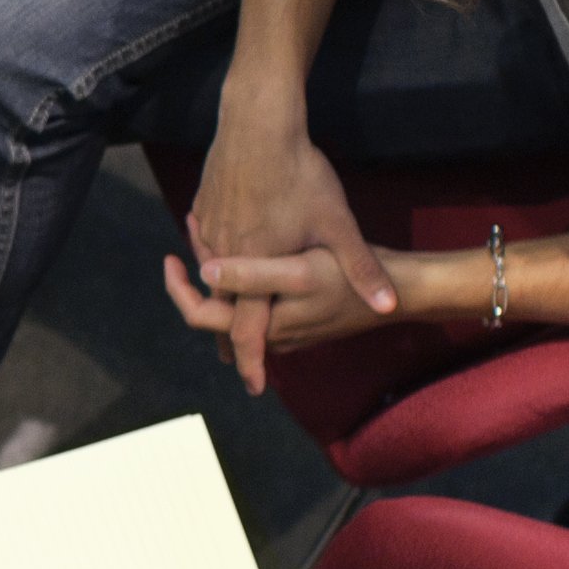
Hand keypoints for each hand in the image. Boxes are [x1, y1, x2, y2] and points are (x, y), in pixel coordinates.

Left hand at [159, 241, 389, 361]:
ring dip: (219, 276)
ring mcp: (286, 326)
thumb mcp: (299, 271)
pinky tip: (243, 245)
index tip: (169, 259)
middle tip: (185, 238)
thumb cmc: (350, 280)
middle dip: (197, 279)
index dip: (178, 289)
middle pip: (216, 312)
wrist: (400, 290)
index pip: (201, 316)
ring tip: (206, 234)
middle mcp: (269, 333)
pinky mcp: (300, 313)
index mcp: (261, 325)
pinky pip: (258, 300)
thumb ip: (251, 276)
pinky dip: (242, 277)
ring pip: (237, 305)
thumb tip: (206, 274)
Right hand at [185, 95, 390, 392]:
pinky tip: (223, 250)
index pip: (246, 331)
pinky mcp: (203, 206)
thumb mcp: (337, 224)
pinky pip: (204, 242)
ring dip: (218, 295)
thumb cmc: (298, 172)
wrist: (256, 123)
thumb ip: (360, 268)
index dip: (251, 361)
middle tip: (233, 358)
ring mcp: (209, 230)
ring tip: (229, 309)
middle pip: (218, 310)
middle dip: (225, 337)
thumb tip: (388, 304)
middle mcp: (224, 257)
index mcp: (254, 269)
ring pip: (210, 275)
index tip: (254, 385)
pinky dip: (212, 256)